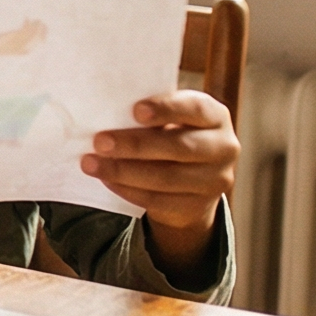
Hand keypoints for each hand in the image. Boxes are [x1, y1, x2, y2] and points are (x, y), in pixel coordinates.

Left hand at [83, 89, 236, 278]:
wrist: (192, 183)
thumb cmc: (172, 136)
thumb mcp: (171, 120)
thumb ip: (150, 115)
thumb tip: (104, 112)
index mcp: (215, 117)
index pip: (195, 108)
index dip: (166, 108)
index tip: (135, 110)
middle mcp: (224, 148)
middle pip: (179, 147)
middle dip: (135, 144)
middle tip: (99, 141)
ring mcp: (215, 181)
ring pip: (166, 178)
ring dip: (123, 171)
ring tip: (90, 163)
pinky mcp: (198, 206)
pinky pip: (158, 200)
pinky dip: (127, 189)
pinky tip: (106, 179)